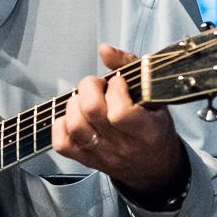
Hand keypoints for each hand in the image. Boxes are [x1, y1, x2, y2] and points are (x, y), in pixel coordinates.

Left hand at [51, 44, 186, 196]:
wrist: (153, 167)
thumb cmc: (154, 126)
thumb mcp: (154, 94)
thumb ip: (130, 66)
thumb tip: (104, 49)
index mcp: (147, 131)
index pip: (120, 112)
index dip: (115, 89)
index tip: (119, 83)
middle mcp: (123, 146)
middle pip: (92, 112)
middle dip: (90, 88)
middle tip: (98, 86)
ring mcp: (101, 155)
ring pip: (75, 125)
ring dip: (75, 104)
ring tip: (87, 99)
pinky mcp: (84, 159)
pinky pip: (61, 142)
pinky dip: (62, 124)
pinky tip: (76, 116)